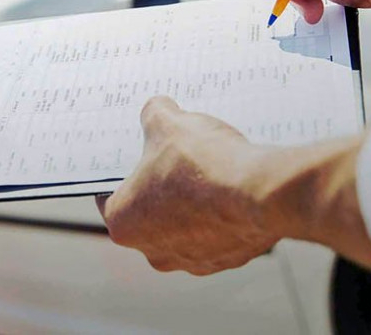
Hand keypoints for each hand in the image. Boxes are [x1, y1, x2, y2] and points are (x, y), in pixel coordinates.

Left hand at [96, 97, 278, 274]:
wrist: (261, 193)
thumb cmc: (203, 163)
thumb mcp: (168, 123)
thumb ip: (154, 114)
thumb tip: (157, 109)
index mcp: (124, 224)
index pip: (109, 195)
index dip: (122, 170)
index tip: (135, 155)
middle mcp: (153, 252)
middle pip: (149, 212)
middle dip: (160, 186)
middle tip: (174, 158)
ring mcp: (192, 261)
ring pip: (184, 225)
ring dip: (192, 203)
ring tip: (207, 170)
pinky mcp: (227, 260)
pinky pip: (217, 233)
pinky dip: (221, 214)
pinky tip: (231, 187)